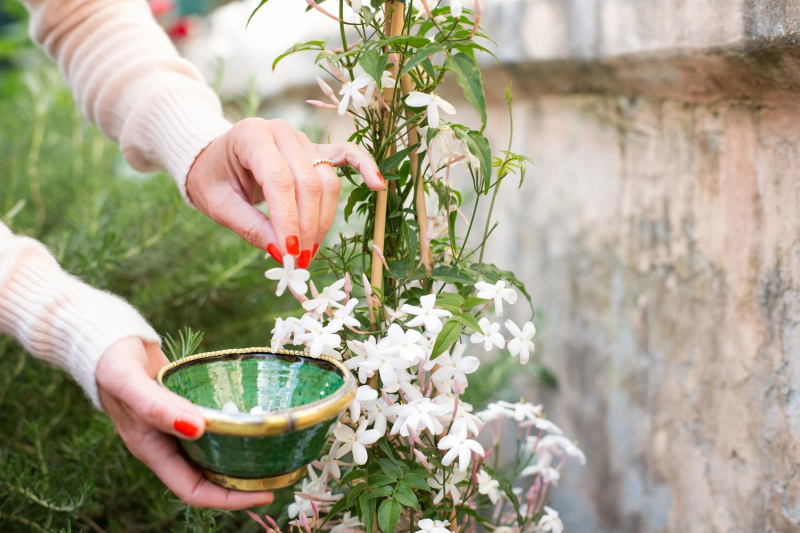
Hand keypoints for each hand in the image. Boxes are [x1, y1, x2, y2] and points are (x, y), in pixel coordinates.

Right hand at [95, 337, 273, 509]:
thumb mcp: (130, 384)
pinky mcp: (186, 407)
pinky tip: (256, 418)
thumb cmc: (111, 363)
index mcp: (152, 451)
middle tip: (281, 471)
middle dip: (242, 481)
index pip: (194, 490)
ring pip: (214, 451)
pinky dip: (234, 426)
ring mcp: (177, 427)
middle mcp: (167, 444)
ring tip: (277, 449)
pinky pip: (215, 425)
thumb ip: (158, 407)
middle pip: (209, 477)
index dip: (229, 498)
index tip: (266, 491)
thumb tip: (195, 429)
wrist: (107, 339)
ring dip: (241, 455)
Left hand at [186, 118, 384, 266]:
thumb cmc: (213, 178)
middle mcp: (282, 131)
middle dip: (307, 226)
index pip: (280, 180)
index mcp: (252, 136)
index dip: (288, 219)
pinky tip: (378, 186)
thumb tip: (283, 253)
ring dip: (323, 219)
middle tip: (299, 260)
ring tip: (310, 249)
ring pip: (326, 181)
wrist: (213, 157)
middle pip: (308, 182)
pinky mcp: (316, 150)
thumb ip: (250, 227)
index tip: (290, 253)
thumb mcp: (219, 205)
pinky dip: (365, 168)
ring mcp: (303, 138)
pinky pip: (347, 155)